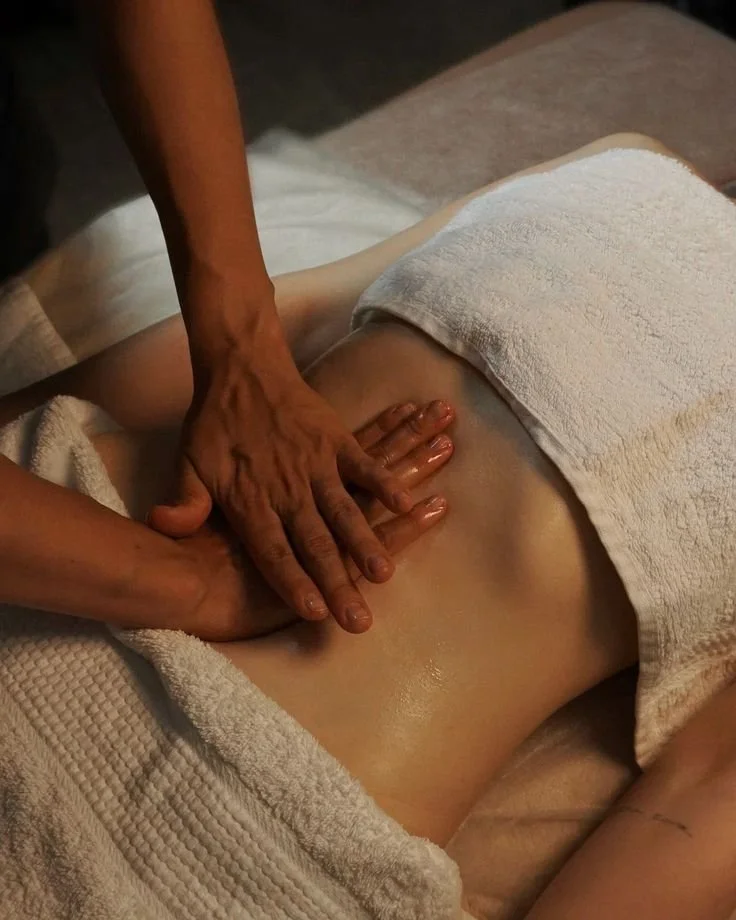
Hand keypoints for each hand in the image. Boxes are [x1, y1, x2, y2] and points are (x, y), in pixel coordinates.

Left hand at [148, 329, 455, 630]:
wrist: (240, 367)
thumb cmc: (214, 423)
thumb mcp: (188, 464)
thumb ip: (185, 502)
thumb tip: (162, 529)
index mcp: (250, 500)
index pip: (273, 552)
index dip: (294, 583)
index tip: (314, 614)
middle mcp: (286, 488)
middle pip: (314, 544)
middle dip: (337, 584)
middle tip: (357, 619)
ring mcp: (314, 463)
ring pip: (343, 511)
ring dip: (364, 543)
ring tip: (382, 574)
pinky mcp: (335, 439)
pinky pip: (364, 465)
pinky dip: (385, 483)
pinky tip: (407, 505)